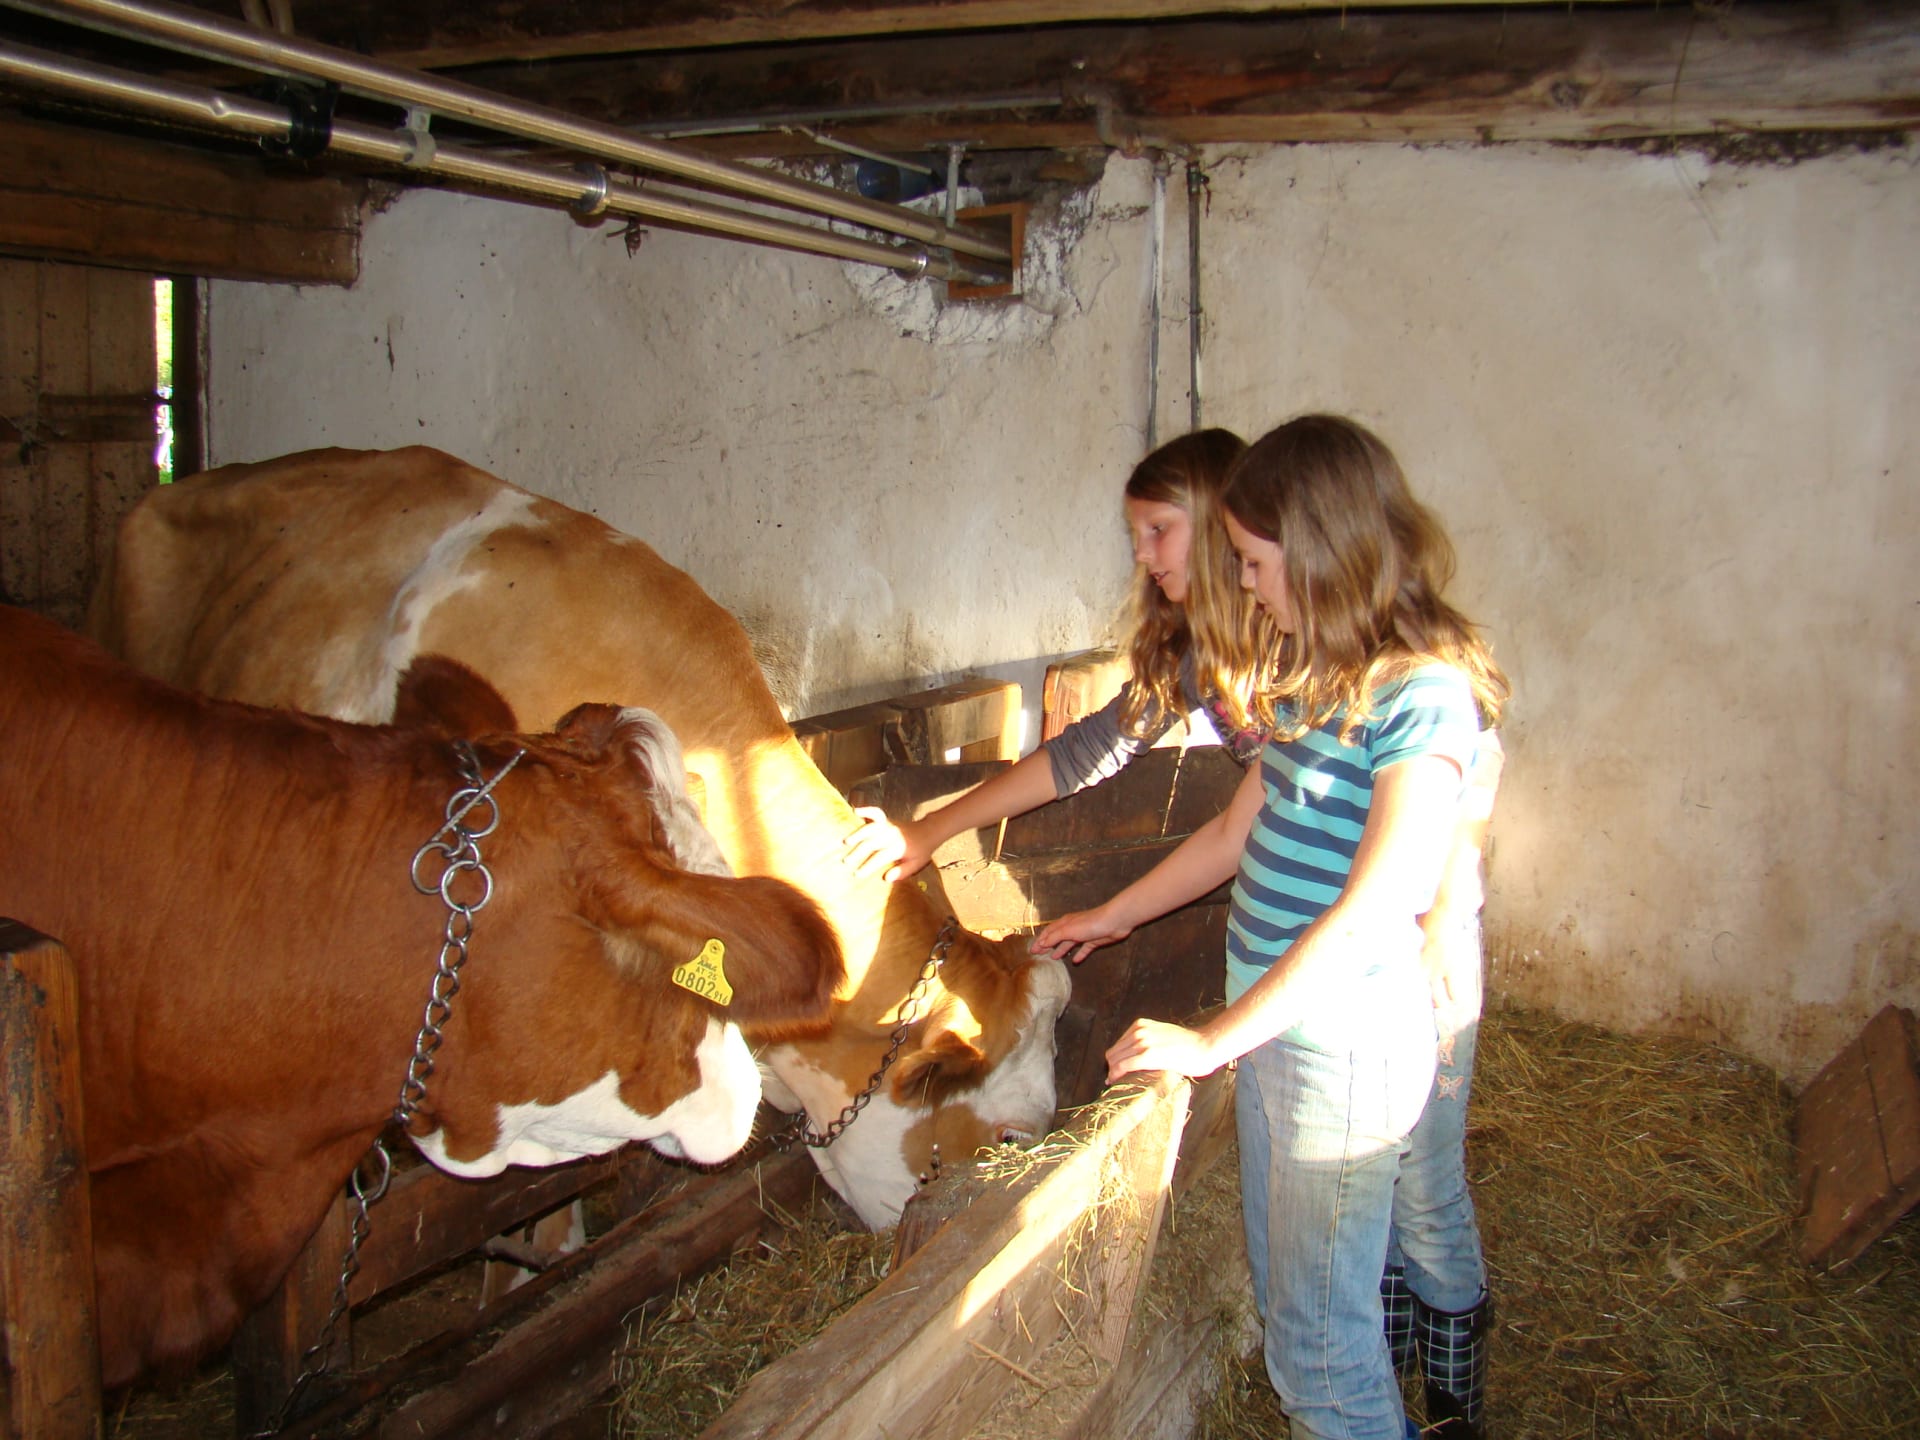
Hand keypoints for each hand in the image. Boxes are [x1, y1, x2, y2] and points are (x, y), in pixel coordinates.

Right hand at [840, 806, 929, 882]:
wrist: (928, 832)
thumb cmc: (920, 851)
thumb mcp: (916, 865)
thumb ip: (902, 872)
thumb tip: (886, 878)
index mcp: (899, 848)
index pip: (880, 857)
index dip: (868, 866)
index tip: (857, 874)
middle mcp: (892, 835)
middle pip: (872, 843)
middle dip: (858, 852)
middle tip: (845, 861)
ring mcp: (888, 825)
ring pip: (870, 828)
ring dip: (857, 834)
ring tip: (845, 842)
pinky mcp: (886, 820)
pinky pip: (876, 813)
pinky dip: (866, 810)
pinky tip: (854, 811)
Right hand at [1030, 904, 1131, 964]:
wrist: (1114, 922)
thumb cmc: (1089, 924)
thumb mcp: (1068, 930)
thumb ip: (1055, 937)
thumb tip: (1042, 943)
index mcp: (1064, 923)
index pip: (1048, 932)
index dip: (1040, 941)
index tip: (1032, 950)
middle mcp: (1072, 928)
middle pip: (1057, 938)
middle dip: (1048, 945)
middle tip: (1039, 954)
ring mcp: (1083, 935)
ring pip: (1069, 944)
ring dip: (1061, 950)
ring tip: (1054, 958)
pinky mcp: (1094, 941)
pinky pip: (1084, 950)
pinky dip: (1079, 955)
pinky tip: (1076, 961)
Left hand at [1104, 1017, 1223, 1083]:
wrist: (1204, 1045)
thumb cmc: (1188, 1044)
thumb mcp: (1162, 1035)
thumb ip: (1148, 1041)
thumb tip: (1137, 1057)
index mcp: (1141, 1025)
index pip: (1118, 1044)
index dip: (1115, 1059)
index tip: (1116, 1070)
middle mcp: (1139, 1031)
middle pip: (1113, 1052)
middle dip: (1112, 1067)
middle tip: (1115, 1079)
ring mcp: (1142, 1042)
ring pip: (1114, 1059)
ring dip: (1113, 1072)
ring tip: (1116, 1082)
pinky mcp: (1147, 1055)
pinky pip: (1122, 1066)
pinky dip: (1116, 1075)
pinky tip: (1116, 1082)